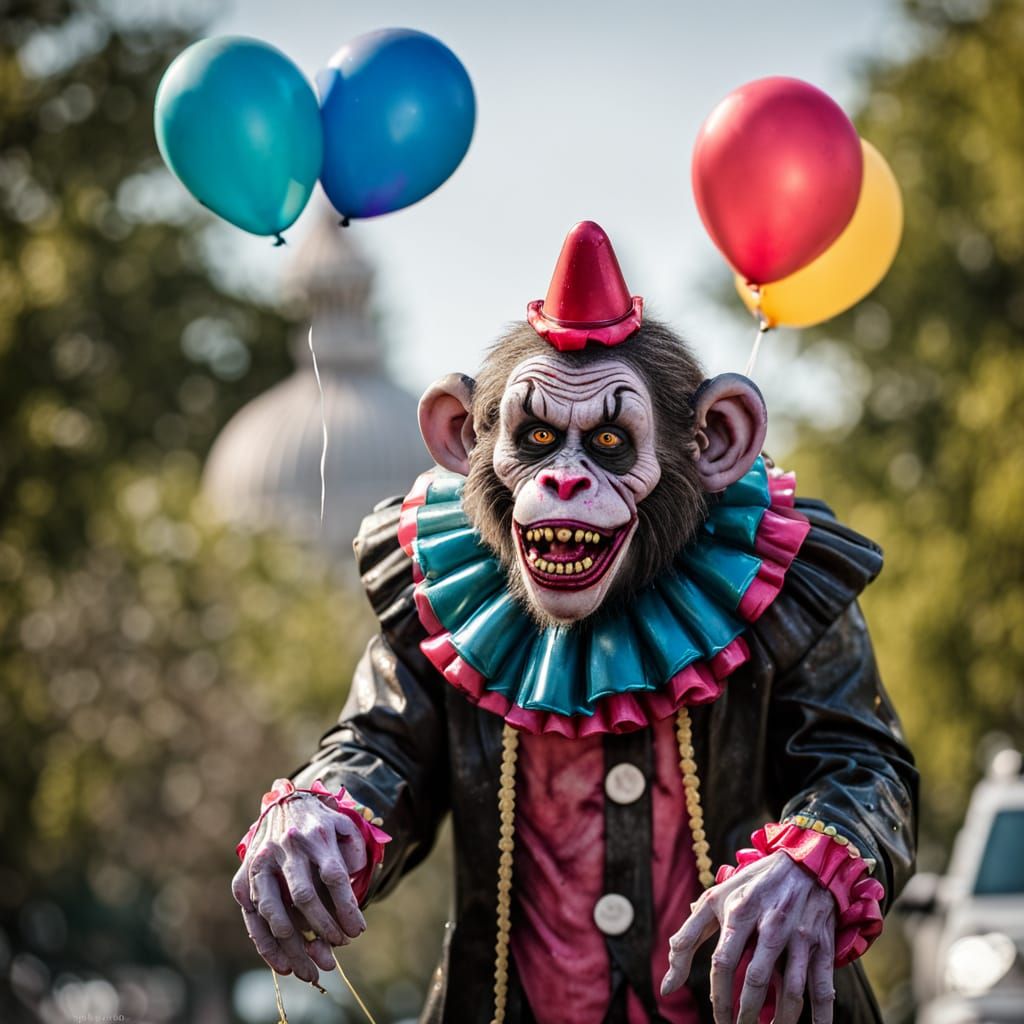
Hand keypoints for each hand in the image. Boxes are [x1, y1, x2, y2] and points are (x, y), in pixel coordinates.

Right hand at [231, 788, 368, 983]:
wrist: (283, 804)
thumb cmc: (320, 824)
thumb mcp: (345, 827)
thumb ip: (354, 854)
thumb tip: (352, 893)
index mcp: (317, 834)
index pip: (334, 875)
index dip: (346, 907)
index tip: (358, 931)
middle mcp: (287, 848)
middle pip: (304, 895)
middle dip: (323, 928)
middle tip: (338, 951)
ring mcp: (261, 863)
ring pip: (274, 912)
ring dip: (293, 947)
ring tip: (312, 972)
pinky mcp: (243, 879)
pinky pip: (253, 919)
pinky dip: (267, 946)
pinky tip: (284, 966)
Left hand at [661, 852, 835, 1023]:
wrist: (803, 861)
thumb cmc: (751, 885)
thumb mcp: (715, 899)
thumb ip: (688, 938)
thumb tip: (667, 985)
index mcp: (740, 911)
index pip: (723, 961)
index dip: (719, 995)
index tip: (718, 1018)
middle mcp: (770, 924)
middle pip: (756, 978)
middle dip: (746, 1013)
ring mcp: (798, 935)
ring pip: (792, 989)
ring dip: (781, 1019)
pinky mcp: (822, 944)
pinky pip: (823, 986)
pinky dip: (822, 1014)